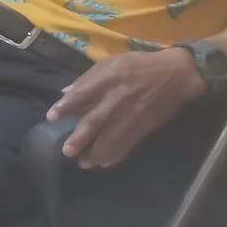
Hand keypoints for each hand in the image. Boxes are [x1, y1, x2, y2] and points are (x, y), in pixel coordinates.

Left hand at [47, 48, 206, 167]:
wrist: (175, 75)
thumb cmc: (138, 65)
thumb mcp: (110, 63)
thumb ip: (87, 78)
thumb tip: (65, 92)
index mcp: (107, 80)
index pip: (82, 94)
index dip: (66, 107)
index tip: (51, 118)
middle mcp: (117, 99)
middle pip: (95, 121)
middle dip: (81, 138)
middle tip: (67, 152)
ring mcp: (131, 115)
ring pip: (111, 138)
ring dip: (97, 153)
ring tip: (84, 163)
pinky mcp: (144, 126)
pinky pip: (128, 143)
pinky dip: (116, 154)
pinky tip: (105, 163)